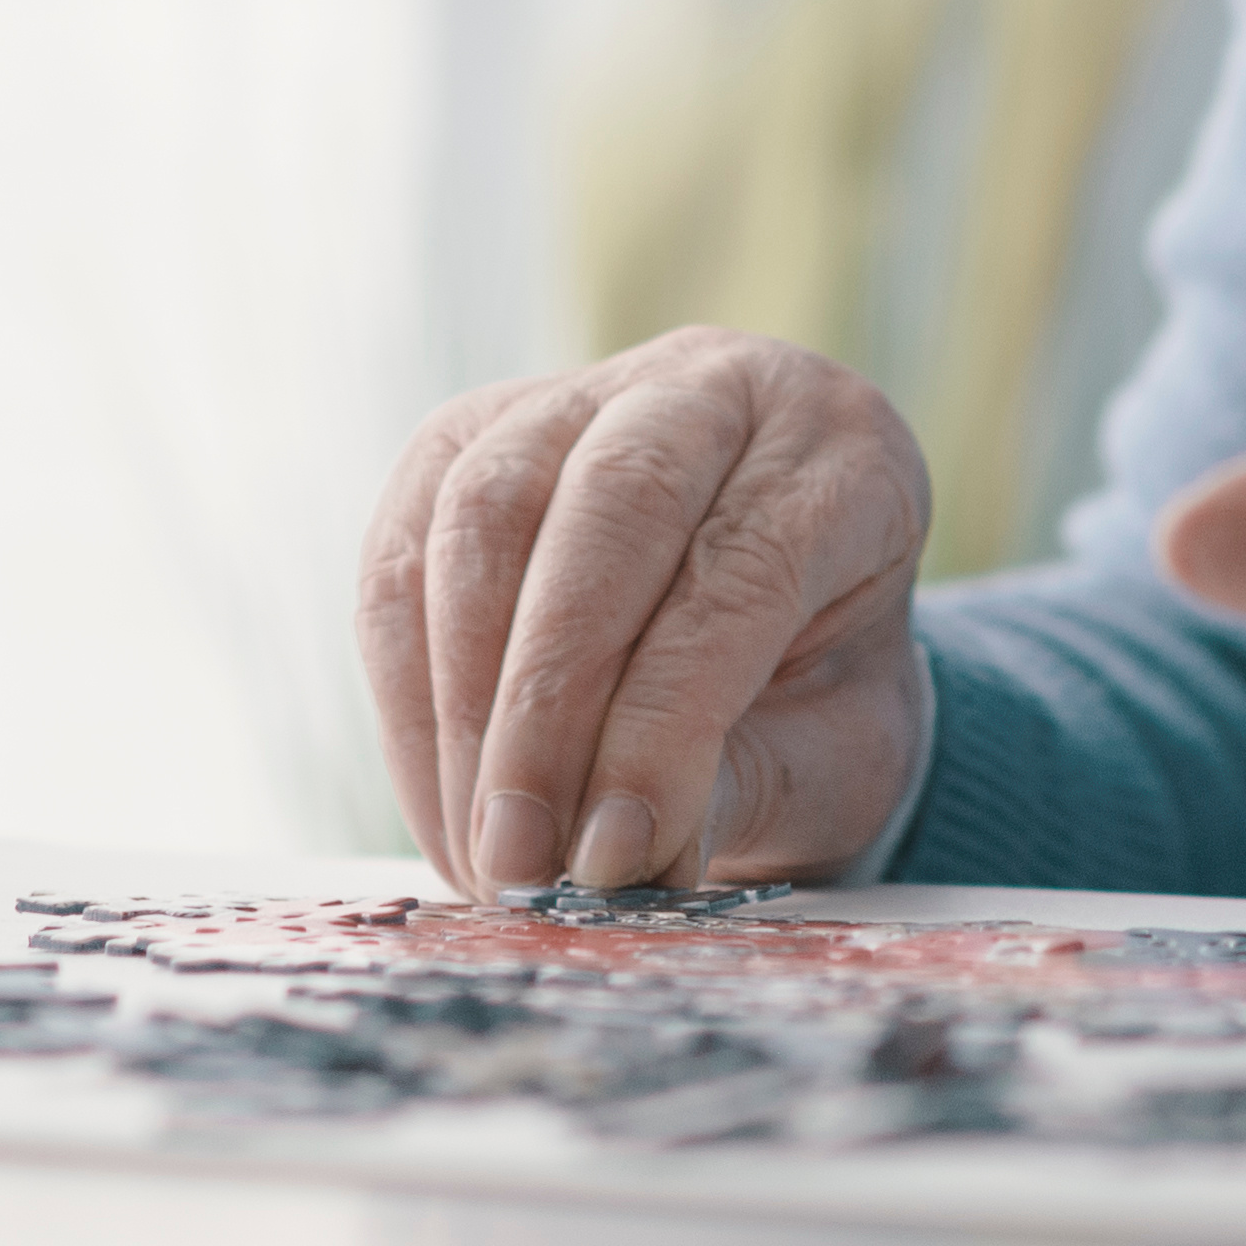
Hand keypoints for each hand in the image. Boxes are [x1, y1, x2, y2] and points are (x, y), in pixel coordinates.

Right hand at [357, 331, 933, 896]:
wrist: (782, 634)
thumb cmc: (820, 694)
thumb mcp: (831, 754)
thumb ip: (741, 789)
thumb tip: (618, 856)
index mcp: (840, 449)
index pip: (741, 567)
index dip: (666, 724)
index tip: (616, 856)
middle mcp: (712, 385)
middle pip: (609, 510)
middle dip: (546, 707)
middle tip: (523, 861)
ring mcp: (578, 392)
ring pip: (485, 513)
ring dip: (465, 708)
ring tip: (483, 855)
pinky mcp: (468, 436)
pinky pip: (405, 549)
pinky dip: (410, 693)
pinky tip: (445, 805)